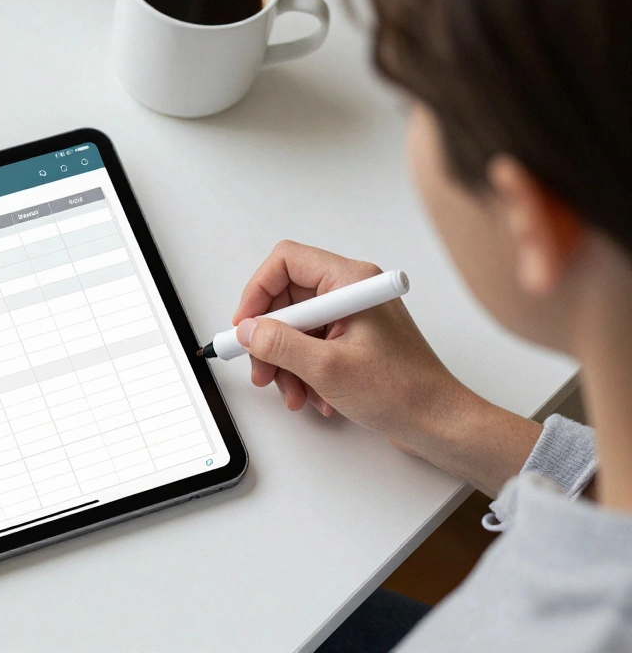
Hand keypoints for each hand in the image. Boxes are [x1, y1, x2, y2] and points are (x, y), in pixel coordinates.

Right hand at [232, 241, 471, 448]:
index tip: (245, 325)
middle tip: (261, 369)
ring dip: (284, 362)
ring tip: (293, 393)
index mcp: (351, 282)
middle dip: (269, 338)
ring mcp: (352, 316)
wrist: (438, 423)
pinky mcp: (353, 339)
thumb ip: (280, 345)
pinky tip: (314, 396)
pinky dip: (303, 371)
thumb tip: (248, 331)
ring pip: (295, 327)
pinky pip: (311, 345)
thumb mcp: (328, 368)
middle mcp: (351, 292)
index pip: (286, 261)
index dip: (258, 291)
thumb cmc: (403, 391)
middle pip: (286, 298)